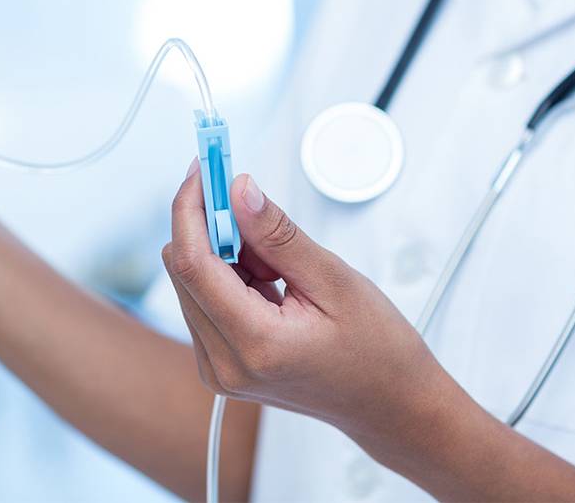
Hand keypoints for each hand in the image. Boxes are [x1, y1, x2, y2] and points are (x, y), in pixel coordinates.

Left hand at [160, 167, 450, 441]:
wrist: (391, 406)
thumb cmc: (379, 350)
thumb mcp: (335, 280)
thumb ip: (279, 235)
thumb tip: (238, 190)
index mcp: (255, 344)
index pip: (192, 262)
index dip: (191, 208)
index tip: (202, 168)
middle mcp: (224, 364)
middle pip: (183, 270)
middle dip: (209, 227)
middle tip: (250, 205)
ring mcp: (217, 370)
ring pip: (190, 284)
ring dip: (223, 256)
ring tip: (280, 267)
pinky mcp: (219, 366)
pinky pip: (203, 303)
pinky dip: (227, 279)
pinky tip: (270, 284)